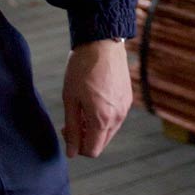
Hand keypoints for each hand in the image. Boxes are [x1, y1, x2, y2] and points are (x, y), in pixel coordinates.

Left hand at [60, 39, 129, 157]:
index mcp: (102, 119)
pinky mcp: (128, 98)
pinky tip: (93, 100)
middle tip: (71, 120)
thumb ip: (72, 128)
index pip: (92, 150)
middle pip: (101, 143)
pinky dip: (104, 117)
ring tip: (82, 108)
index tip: (67, 130)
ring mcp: (125, 107)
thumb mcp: (70, 99)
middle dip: (85, 138)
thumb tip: (71, 152)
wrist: (102, 42)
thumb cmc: (81, 68)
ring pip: (109, 131)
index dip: (76, 147)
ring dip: (94, 127)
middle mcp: (118, 117)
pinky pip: (115, 118)